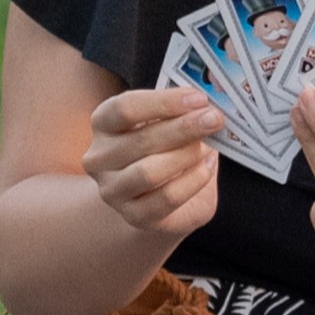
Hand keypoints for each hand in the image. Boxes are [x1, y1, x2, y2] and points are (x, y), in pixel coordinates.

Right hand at [83, 86, 225, 240]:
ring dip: (186, 156)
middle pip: (141, 140)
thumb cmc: (165, 149)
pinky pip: (167, 198)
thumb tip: (208, 105)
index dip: (164, 102)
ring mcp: (112, 190)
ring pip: (149, 172)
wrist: (159, 197)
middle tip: (214, 119)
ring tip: (209, 147)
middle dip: (184, 128)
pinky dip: (193, 181)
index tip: (199, 99)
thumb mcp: (168, 123)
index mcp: (103, 123)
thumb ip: (181, 111)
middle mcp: (99, 158)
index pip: (125, 108)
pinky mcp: (134, 216)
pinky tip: (207, 168)